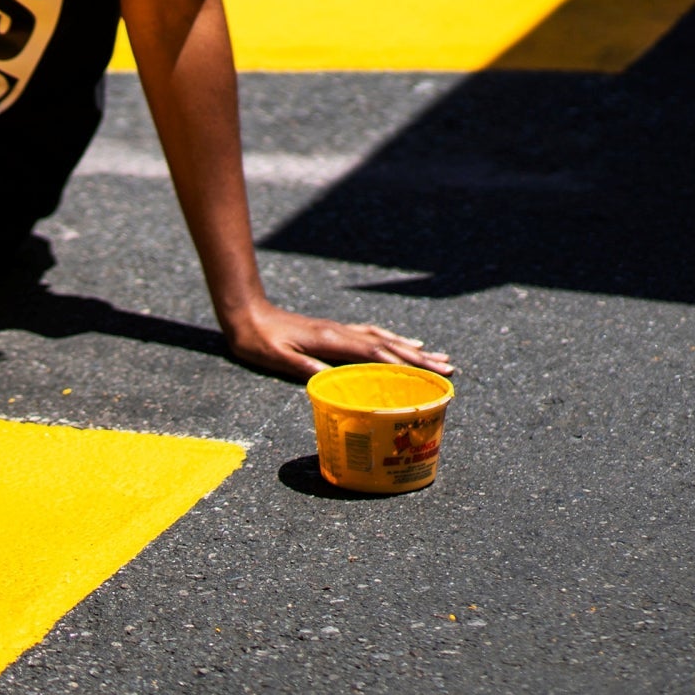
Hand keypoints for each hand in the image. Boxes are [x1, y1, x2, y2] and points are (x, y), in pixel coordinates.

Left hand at [222, 299, 451, 378]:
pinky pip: (372, 334)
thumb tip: (331, 382)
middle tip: (448, 368)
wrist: (245, 312)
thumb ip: (303, 367)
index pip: (374, 354)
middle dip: (419, 359)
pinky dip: (391, 340)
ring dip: (411, 349)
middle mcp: (341, 332)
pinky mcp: (335, 330)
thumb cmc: (258, 340)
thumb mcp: (276, 357)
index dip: (401, 366)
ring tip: (437, 356)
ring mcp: (340, 329)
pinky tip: (402, 343)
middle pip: (387, 345)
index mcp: (330, 340)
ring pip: (383, 338)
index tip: (427, 377)